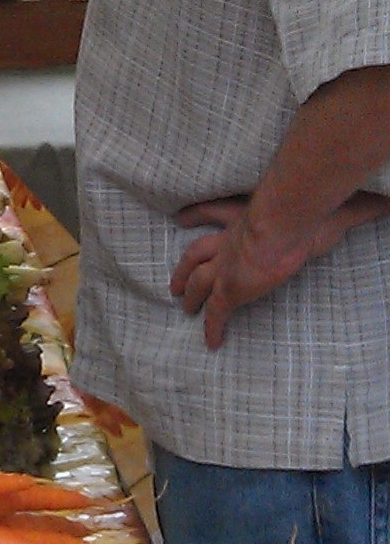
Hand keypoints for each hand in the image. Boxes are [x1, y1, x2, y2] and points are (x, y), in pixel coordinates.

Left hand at [171, 192, 389, 347]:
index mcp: (242, 217)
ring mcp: (226, 265)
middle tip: (175, 283)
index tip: (181, 218)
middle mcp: (227, 240)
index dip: (195, 215)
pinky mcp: (231, 288)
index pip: (212, 212)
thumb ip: (348, 202)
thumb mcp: (320, 201)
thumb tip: (384, 202)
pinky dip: (212, 327)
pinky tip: (211, 342)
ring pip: (199, 284)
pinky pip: (217, 313)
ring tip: (185, 308)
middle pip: (195, 254)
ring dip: (191, 296)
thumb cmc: (304, 206)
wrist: (286, 220)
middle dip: (185, 269)